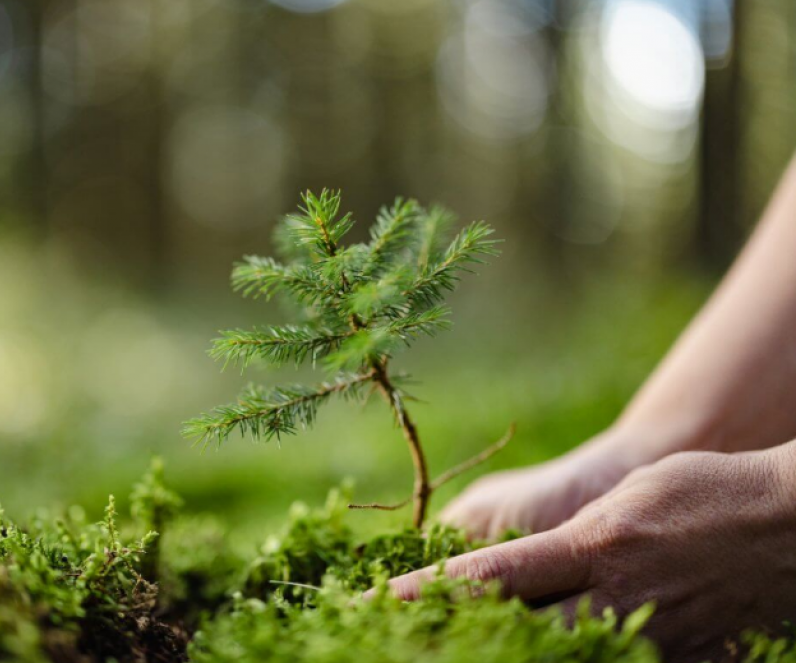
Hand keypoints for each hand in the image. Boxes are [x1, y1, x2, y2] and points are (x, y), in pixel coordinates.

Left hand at [373, 445, 795, 661]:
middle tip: (409, 641)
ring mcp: (652, 641)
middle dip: (462, 641)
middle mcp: (614, 600)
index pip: (494, 577)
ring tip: (469, 647)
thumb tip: (521, 570)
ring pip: (563, 662)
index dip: (431, 593)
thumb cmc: (702, 491)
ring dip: (516, 654)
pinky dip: (583, 660)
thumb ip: (569, 541)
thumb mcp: (625, 501)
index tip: (382, 601)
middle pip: (518, 636)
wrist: (792, 521)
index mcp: (592, 547)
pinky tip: (558, 652)